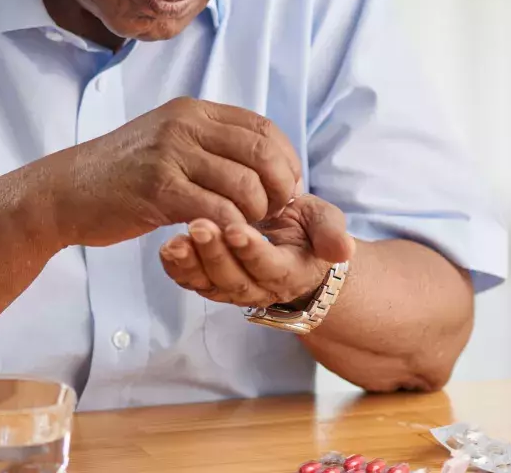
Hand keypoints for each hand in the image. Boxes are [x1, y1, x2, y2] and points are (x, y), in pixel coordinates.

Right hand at [43, 97, 301, 246]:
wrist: (63, 192)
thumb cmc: (119, 175)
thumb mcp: (166, 142)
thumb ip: (207, 144)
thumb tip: (260, 163)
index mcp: (191, 111)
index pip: (264, 128)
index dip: (285, 162)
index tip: (282, 191)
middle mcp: (184, 124)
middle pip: (262, 153)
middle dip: (278, 190)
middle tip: (270, 215)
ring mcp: (170, 154)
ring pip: (245, 185)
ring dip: (255, 215)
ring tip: (243, 228)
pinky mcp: (158, 188)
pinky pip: (217, 210)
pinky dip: (229, 229)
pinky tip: (221, 238)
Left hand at [158, 194, 355, 307]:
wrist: (288, 244)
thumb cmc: (305, 229)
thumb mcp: (323, 223)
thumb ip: (331, 233)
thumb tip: (344, 250)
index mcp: (289, 273)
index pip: (268, 266)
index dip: (252, 251)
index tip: (236, 228)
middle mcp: (258, 288)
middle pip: (233, 277)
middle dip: (215, 253)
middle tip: (199, 225)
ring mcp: (230, 288)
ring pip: (209, 283)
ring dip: (192, 263)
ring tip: (178, 239)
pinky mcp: (208, 281)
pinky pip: (190, 281)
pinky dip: (177, 268)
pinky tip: (167, 248)